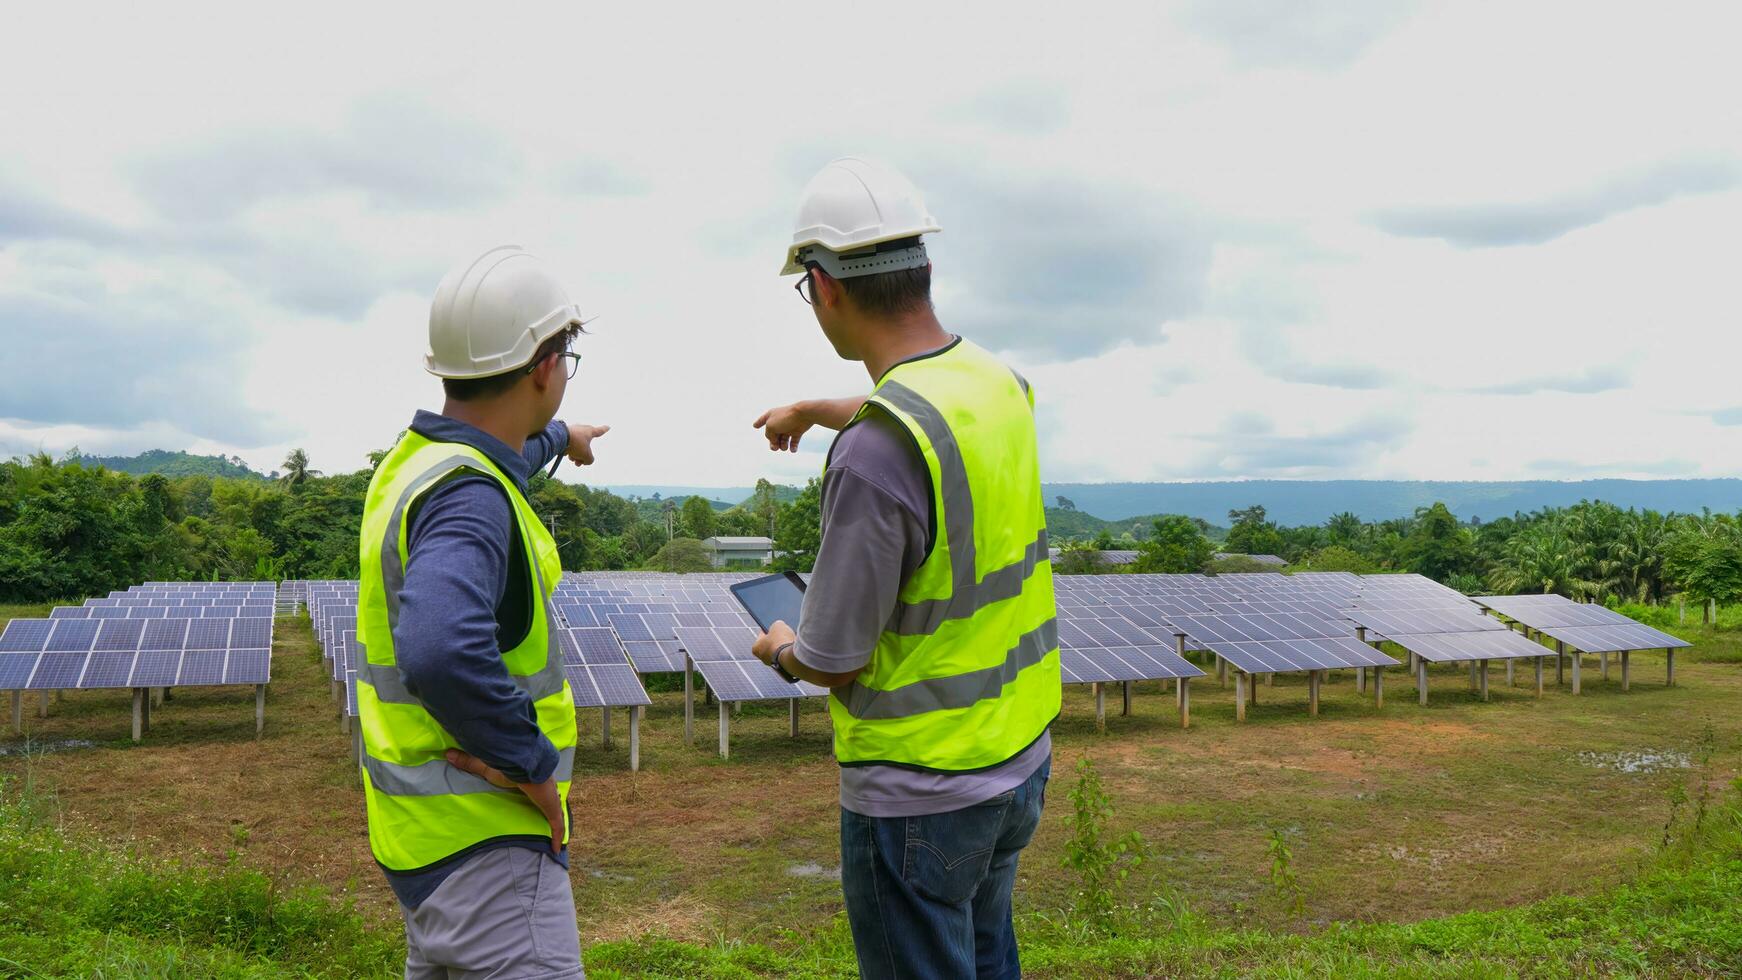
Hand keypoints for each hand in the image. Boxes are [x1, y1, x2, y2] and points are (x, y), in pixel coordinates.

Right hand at [444, 749, 565, 852]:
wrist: (526, 765)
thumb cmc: (508, 766)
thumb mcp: (486, 769)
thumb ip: (469, 763)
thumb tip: (447, 754)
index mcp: (531, 780)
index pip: (537, 787)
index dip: (538, 792)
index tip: (537, 796)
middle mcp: (544, 790)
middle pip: (550, 800)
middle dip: (550, 808)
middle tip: (547, 816)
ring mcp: (550, 800)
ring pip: (556, 814)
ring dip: (556, 824)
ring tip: (555, 836)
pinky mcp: (552, 809)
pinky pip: (557, 826)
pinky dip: (557, 837)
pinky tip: (556, 849)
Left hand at [565, 423, 609, 464]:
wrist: (558, 438)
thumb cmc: (576, 444)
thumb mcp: (587, 455)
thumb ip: (590, 460)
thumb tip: (585, 461)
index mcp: (590, 431)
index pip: (600, 431)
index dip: (604, 430)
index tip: (608, 427)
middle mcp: (582, 429)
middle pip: (586, 444)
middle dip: (584, 454)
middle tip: (582, 462)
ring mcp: (572, 431)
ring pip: (577, 446)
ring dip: (576, 455)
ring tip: (573, 460)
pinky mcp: (564, 434)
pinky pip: (569, 444)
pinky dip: (569, 451)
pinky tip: (566, 455)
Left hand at [752, 620, 796, 665]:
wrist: (791, 656)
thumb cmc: (780, 641)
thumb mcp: (778, 625)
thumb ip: (776, 625)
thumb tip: (779, 627)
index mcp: (755, 648)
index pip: (761, 635)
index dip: (768, 629)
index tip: (774, 626)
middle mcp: (762, 658)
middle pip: (770, 644)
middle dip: (777, 638)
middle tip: (784, 632)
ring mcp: (773, 664)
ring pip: (779, 651)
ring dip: (784, 645)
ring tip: (791, 639)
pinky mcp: (783, 668)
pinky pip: (786, 657)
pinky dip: (790, 652)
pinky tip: (794, 646)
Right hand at [753, 404, 812, 452]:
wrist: (804, 414)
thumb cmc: (785, 418)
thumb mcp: (771, 426)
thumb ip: (769, 435)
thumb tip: (774, 441)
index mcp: (771, 416)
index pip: (763, 419)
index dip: (758, 423)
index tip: (755, 426)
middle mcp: (780, 421)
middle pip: (774, 435)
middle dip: (773, 443)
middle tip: (774, 448)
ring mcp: (789, 426)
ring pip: (783, 440)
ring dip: (783, 446)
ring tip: (784, 447)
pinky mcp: (798, 431)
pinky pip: (794, 441)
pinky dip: (793, 447)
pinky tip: (792, 449)